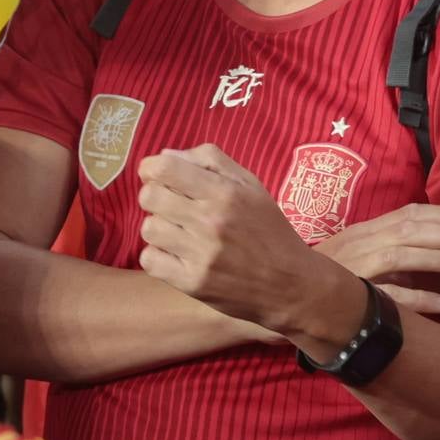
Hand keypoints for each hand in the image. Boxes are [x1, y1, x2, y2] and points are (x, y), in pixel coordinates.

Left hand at [133, 145, 356, 341]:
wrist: (292, 285)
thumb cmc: (269, 230)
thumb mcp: (250, 185)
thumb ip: (210, 161)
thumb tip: (165, 154)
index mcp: (224, 193)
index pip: (164, 168)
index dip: (152, 168)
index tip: (158, 175)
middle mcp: (210, 221)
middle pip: (149, 196)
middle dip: (155, 197)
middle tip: (172, 207)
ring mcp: (201, 255)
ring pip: (148, 228)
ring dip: (159, 229)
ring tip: (179, 233)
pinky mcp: (193, 283)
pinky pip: (149, 261)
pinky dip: (158, 258)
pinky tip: (177, 256)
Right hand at [313, 201, 439, 318]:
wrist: (281, 296)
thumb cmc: (325, 277)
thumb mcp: (356, 254)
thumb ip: (389, 248)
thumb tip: (438, 246)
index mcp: (363, 231)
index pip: (408, 214)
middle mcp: (358, 244)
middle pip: (408, 230)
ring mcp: (353, 269)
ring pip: (399, 256)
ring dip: (438, 257)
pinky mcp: (349, 297)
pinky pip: (388, 297)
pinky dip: (420, 299)